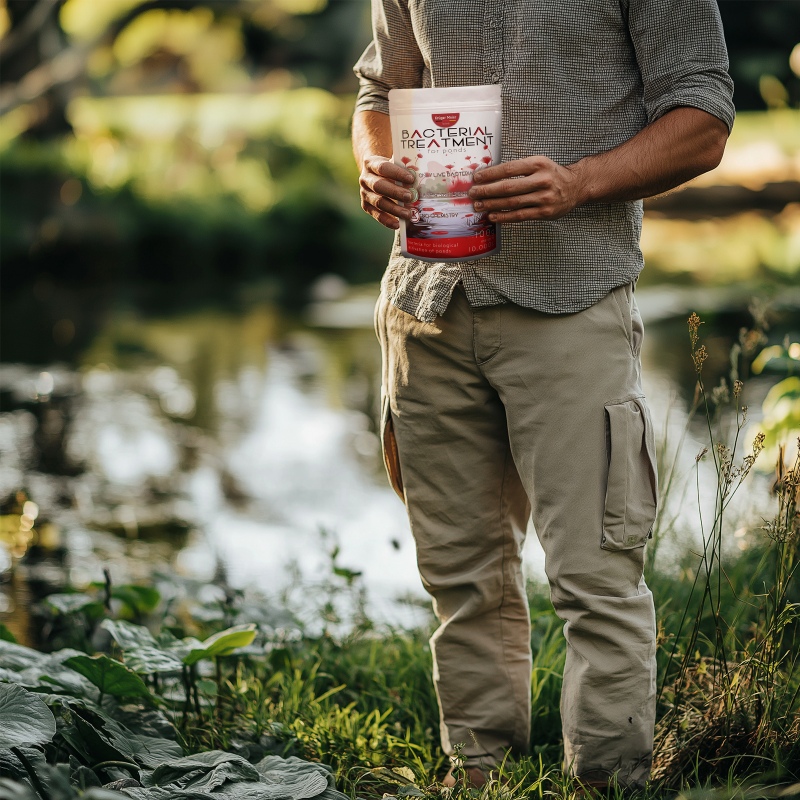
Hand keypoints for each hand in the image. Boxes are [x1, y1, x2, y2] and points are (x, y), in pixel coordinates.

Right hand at [359, 155, 415, 229]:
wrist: (375, 174)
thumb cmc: (390, 168)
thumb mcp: (394, 163)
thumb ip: (403, 167)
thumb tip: (419, 174)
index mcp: (371, 163)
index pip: (383, 168)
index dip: (397, 173)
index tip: (411, 179)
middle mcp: (365, 179)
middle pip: (379, 186)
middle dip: (395, 192)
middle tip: (410, 197)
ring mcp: (364, 193)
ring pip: (378, 202)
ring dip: (394, 209)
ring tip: (408, 214)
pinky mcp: (366, 206)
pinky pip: (376, 214)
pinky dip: (387, 220)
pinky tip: (398, 224)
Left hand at [468, 156, 583, 222]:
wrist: (576, 186)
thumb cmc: (552, 174)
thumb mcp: (538, 163)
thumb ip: (518, 169)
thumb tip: (490, 176)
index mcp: (538, 164)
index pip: (508, 169)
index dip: (490, 174)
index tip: (476, 178)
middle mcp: (542, 180)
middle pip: (508, 187)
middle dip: (487, 191)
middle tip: (473, 193)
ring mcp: (544, 198)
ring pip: (512, 203)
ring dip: (492, 205)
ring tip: (479, 206)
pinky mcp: (545, 213)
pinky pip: (520, 216)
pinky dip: (504, 216)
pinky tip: (492, 216)